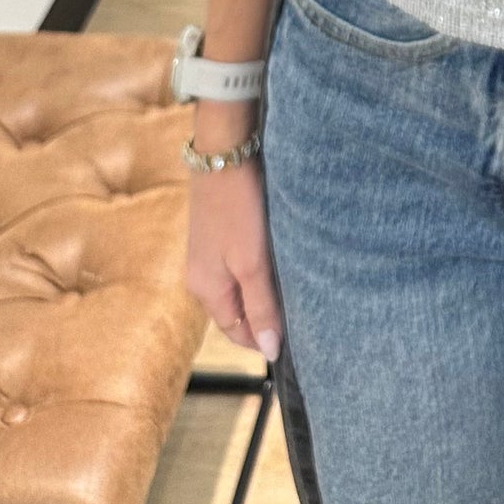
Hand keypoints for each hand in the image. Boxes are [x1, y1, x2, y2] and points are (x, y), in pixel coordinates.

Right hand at [186, 126, 280, 361]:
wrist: (223, 153)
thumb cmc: (237, 208)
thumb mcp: (252, 262)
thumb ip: (261, 306)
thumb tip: (271, 350)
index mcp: (206, 291)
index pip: (237, 332)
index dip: (264, 340)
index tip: (297, 339)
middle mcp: (201, 278)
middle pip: (236, 313)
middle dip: (264, 319)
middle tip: (302, 315)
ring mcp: (207, 256)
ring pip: (238, 290)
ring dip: (262, 295)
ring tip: (294, 290)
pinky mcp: (216, 236)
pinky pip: (237, 268)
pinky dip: (256, 273)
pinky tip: (278, 263)